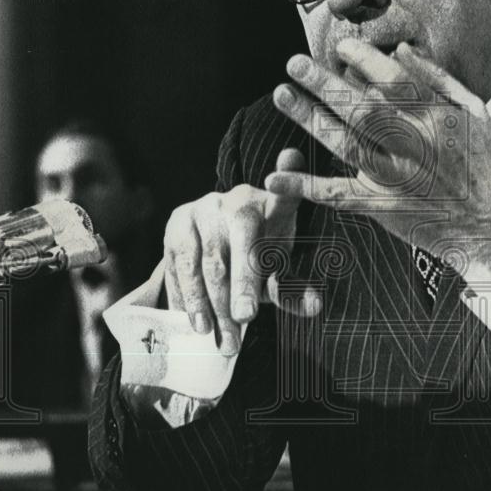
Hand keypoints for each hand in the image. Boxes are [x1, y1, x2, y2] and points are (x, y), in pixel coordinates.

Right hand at [162, 148, 320, 352]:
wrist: (217, 241)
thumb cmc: (258, 256)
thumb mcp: (278, 270)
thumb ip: (293, 289)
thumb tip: (314, 306)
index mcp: (272, 205)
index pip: (285, 195)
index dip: (289, 176)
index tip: (290, 157)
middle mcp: (236, 199)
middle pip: (240, 239)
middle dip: (241, 284)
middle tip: (245, 320)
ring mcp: (203, 208)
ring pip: (205, 258)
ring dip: (209, 300)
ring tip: (217, 333)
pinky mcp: (175, 223)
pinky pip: (177, 264)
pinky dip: (186, 296)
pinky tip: (192, 322)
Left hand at [266, 38, 490, 291]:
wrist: (490, 226)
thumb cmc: (481, 164)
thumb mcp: (474, 113)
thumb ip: (439, 79)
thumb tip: (403, 49)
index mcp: (438, 119)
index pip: (396, 81)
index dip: (366, 59)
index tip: (341, 46)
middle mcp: (415, 146)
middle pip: (364, 109)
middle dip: (326, 83)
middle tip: (294, 62)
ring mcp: (396, 178)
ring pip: (347, 145)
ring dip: (310, 119)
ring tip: (282, 95)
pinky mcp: (382, 207)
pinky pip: (338, 195)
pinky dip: (305, 187)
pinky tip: (273, 178)